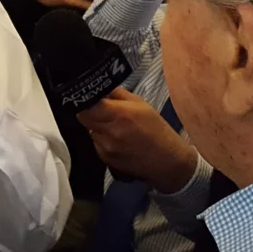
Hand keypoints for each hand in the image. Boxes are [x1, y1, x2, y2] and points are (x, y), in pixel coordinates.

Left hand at [77, 88, 198, 193]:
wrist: (167, 161)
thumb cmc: (157, 130)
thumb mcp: (142, 105)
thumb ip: (119, 95)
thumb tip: (102, 90)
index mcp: (121, 114)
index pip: (89, 105)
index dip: (88, 102)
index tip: (92, 101)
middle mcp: (111, 131)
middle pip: (84, 118)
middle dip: (90, 113)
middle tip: (101, 113)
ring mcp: (107, 147)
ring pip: (90, 132)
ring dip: (97, 128)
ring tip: (113, 129)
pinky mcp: (106, 159)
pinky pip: (96, 145)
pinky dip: (102, 141)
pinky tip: (116, 141)